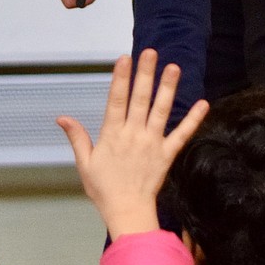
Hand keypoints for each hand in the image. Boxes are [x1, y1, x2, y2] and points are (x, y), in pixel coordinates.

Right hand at [57, 49, 208, 239]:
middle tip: (150, 53)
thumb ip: (77, 137)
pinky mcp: (167, 154)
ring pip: (161, 111)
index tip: (124, 59)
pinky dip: (193, 120)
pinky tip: (203, 104)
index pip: (116, 100)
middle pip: (140, 99)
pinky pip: (182, 135)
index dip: (120, 78)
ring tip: (173, 68)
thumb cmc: (104, 189)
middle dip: (145, 74)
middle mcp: (133, 135)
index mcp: (112, 135)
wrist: (127, 212)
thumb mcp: (85, 163)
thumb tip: (62, 118)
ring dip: (167, 89)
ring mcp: (152, 143)